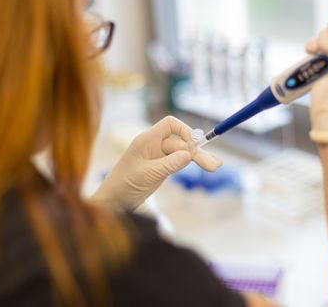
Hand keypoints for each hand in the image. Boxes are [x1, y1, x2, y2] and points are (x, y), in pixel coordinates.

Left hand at [92, 116, 221, 209]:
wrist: (112, 203)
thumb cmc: (124, 185)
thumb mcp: (149, 174)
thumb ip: (170, 163)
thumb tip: (190, 154)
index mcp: (147, 140)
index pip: (170, 124)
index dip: (184, 131)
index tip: (195, 145)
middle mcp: (153, 145)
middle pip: (180, 143)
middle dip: (197, 152)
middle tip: (214, 166)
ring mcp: (158, 157)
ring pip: (182, 154)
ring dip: (198, 159)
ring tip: (215, 167)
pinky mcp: (161, 168)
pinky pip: (179, 162)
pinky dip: (191, 164)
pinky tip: (205, 167)